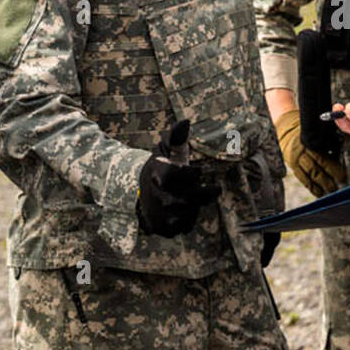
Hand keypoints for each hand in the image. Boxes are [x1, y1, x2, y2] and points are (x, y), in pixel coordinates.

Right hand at [137, 120, 219, 237]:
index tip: (199, 171)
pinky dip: (189, 219)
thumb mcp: (166, 151)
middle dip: (203, 194)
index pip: (185, 176)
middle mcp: (158, 196)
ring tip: (194, 199)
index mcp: (159, 174)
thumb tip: (186, 121)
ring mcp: (159, 214)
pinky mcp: (161, 228)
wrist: (137, 192)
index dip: (194, 174)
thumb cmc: (160, 168)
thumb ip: (177, 136)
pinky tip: (186, 210)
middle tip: (213, 189)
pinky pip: (185, 227)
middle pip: (190, 199)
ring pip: (190, 214)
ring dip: (196, 207)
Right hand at [275, 108, 345, 197]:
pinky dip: (311, 186)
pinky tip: (318, 192)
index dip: (333, 169)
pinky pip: (302, 177)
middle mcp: (303, 151)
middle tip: (337, 187)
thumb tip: (342, 155)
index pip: (324, 158)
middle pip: (316, 169)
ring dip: (320, 185)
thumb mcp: (318, 132)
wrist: (286, 125)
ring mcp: (296, 158)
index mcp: (311, 141)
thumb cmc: (307, 128)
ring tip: (330, 191)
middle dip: (328, 180)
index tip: (342, 176)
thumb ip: (329, 142)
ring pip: (309, 174)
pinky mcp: (292, 164)